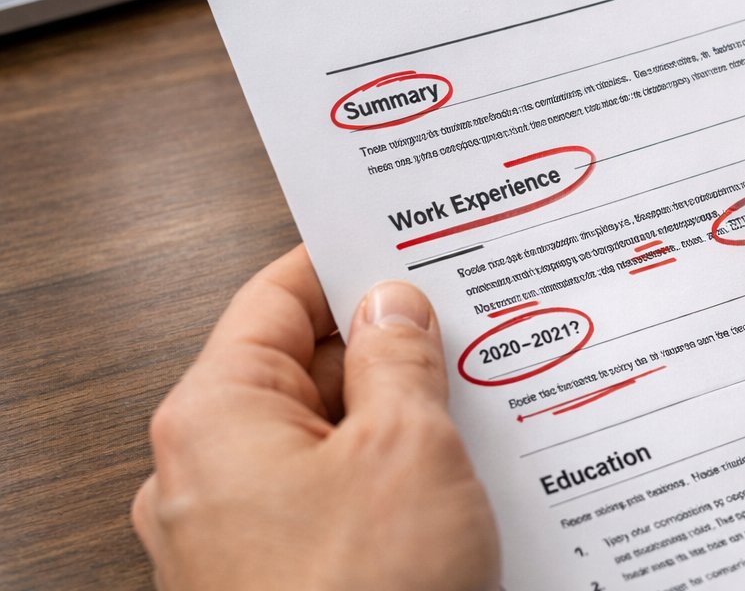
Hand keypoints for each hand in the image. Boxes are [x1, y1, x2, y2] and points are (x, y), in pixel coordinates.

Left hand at [132, 245, 498, 590]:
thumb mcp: (408, 447)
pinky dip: (389, 479)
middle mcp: (205, 474)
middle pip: (301, 371)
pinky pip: (333, 501)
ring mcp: (238, 535)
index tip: (406, 246)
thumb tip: (394, 305)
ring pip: (326, 440)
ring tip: (480, 400)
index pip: (275, 298)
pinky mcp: (277, 581)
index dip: (344, 265)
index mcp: (214, 417)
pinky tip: (458, 477)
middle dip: (388, 347)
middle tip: (468, 326)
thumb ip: (399, 357)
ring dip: (399, 418)